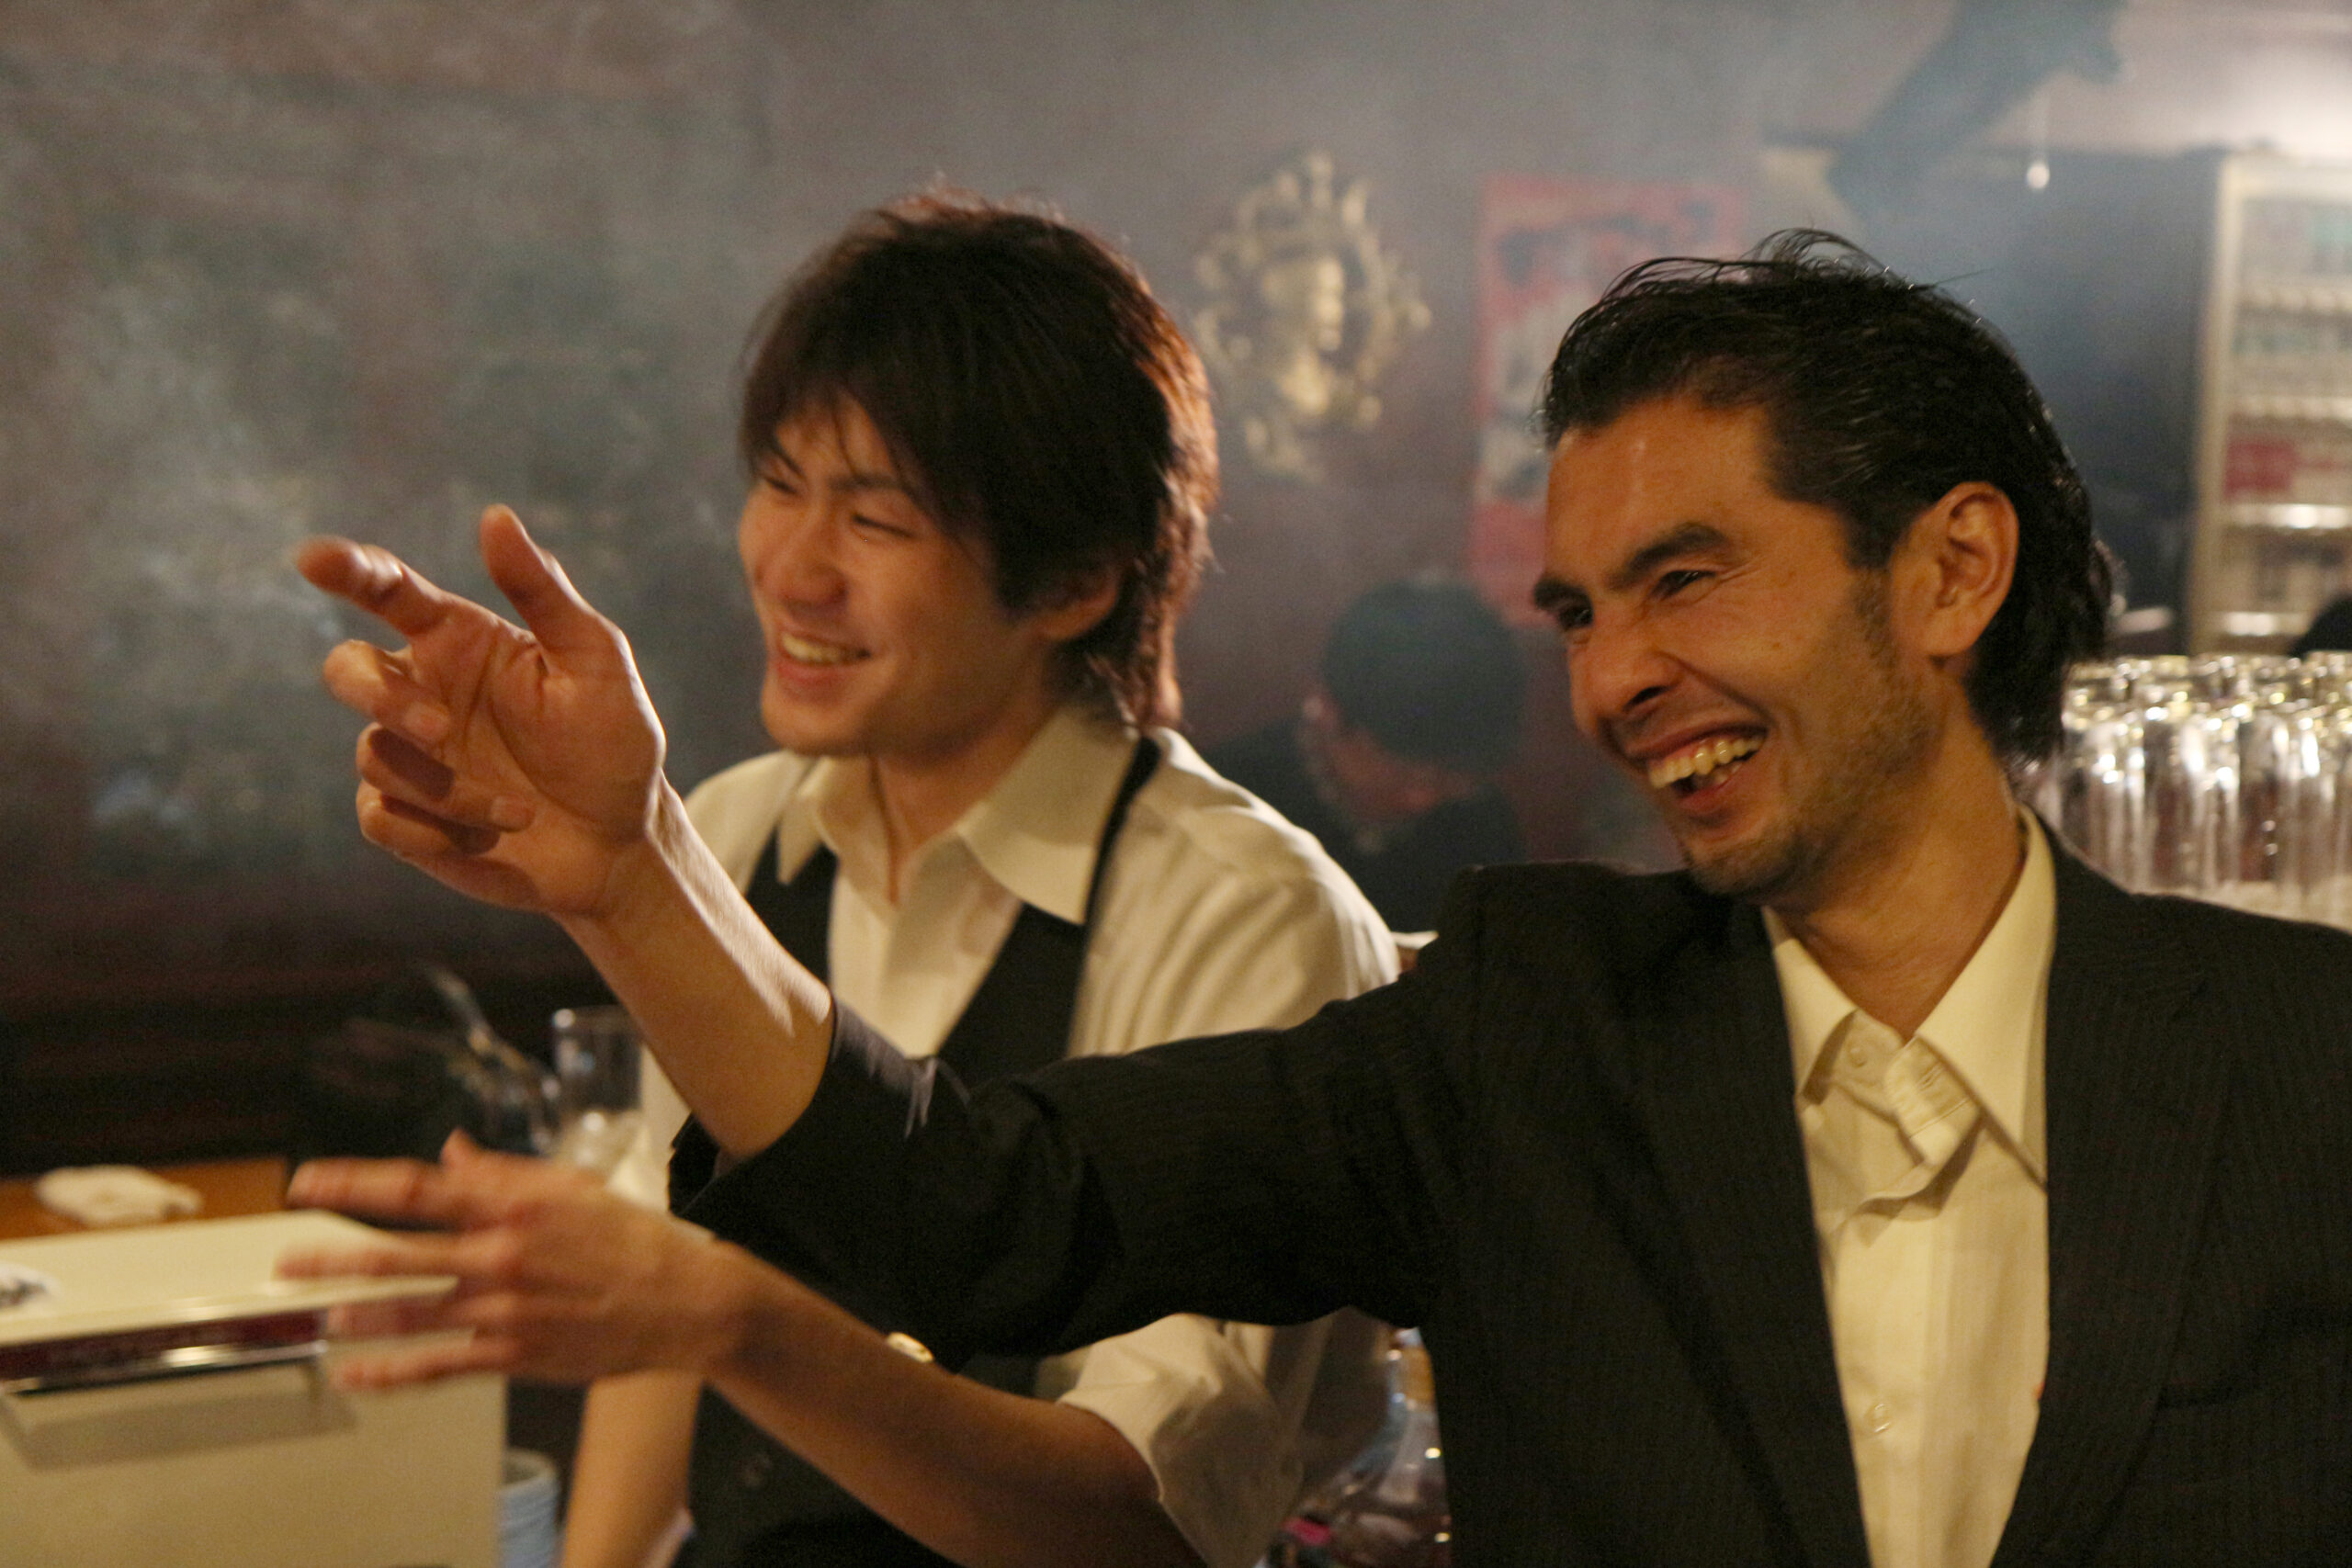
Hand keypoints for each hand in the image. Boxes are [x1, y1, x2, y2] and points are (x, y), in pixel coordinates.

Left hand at [278, 1132, 750, 1388]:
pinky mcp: (516, 1354)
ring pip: (411, 1312)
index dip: (354, 1184)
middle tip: (285, 1261)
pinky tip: (359, 1374)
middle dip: (333, 1257)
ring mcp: (505, 1308)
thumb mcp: (571, 1187)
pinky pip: (441, 1365)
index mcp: (514, 1204)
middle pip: (398, 1253)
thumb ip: (503, 1172)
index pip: (417, 1187)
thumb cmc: (631, 1238)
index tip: (308, 1183)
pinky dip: (394, 1372)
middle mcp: (501, 1253)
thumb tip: (451, 1151)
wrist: (685, 1301)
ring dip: (357, 1315)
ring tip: (319, 1315)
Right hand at [296, 506, 665, 916]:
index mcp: (458, 640)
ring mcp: (408, 756)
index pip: (387, 591)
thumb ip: (543, 591)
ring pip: (375, 756)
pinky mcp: (404, 818)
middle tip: (439, 727)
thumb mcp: (595, 661)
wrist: (619, 842)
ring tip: (523, 811)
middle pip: (346, 669)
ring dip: (452, 790)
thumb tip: (495, 516)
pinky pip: (380, 818)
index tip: (313, 560)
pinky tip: (493, 838)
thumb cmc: (613, 741)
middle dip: (380, 696)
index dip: (347, 569)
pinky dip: (438, 833)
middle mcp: (422, 690)